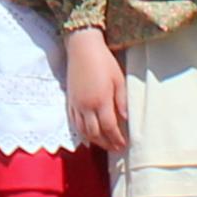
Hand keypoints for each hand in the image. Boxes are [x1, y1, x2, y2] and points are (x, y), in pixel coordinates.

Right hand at [65, 27, 127, 153]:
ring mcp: (76, 105)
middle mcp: (86, 106)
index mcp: (101, 101)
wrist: (82, 48)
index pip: (109, 127)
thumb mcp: (119, 79)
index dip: (116, 138)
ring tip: (104, 144)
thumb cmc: (104, 61)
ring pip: (83, 131)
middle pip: (95, 133)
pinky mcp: (70, 101)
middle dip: (106, 143)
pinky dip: (82, 132)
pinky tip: (89, 134)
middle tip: (115, 148)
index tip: (123, 144)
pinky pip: (74, 123)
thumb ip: (122, 100)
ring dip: (94, 141)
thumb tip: (126, 118)